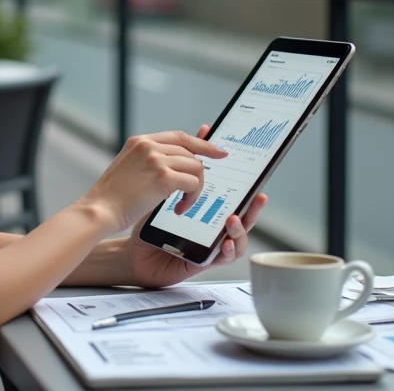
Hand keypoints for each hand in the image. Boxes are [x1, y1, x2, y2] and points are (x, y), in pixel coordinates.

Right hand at [79, 130, 227, 232]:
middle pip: (191, 152)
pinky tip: (178, 210)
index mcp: (140, 141)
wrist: (99, 210)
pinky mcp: (162, 177)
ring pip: (195, 167)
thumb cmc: (113, 197)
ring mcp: (156, 159)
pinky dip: (191, 199)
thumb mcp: (129, 168)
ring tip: (183, 204)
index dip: (201, 143)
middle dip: (200, 173)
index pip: (179, 136)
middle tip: (197, 191)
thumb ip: (151, 160)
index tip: (218, 152)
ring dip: (195, 189)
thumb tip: (179, 163)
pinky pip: (192, 184)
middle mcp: (149, 145)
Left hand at [124, 124, 268, 287]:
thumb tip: (204, 131)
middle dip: (254, 208)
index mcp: (210, 211)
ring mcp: (210, 245)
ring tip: (233, 218)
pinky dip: (228, 251)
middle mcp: (214, 228)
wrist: (133, 251)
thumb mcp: (167, 187)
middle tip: (260, 196)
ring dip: (241, 229)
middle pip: (243, 217)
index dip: (244, 187)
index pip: (233, 197)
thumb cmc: (150, 221)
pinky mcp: (203, 262)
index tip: (251, 178)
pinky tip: (226, 243)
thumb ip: (186, 163)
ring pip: (238, 239)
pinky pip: (222, 258)